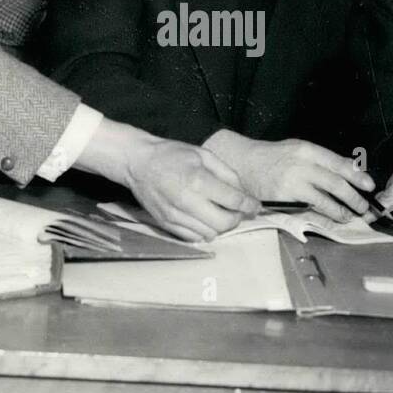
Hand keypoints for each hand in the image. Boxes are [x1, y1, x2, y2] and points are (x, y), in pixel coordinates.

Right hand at [75, 118, 259, 240]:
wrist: (137, 163)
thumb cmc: (171, 155)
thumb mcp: (203, 154)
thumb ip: (227, 173)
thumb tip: (243, 193)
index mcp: (198, 180)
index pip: (233, 201)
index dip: (249, 205)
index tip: (255, 205)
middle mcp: (186, 201)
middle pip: (224, 223)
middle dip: (237, 218)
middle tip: (238, 210)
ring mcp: (175, 216)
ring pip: (210, 233)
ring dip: (221, 226)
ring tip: (220, 213)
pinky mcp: (166, 224)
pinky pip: (194, 237)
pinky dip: (205, 231)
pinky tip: (204, 218)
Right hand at [204, 131, 374, 223]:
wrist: (243, 163)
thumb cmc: (272, 156)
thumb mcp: (296, 149)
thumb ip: (320, 159)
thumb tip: (349, 168)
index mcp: (306, 149)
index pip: (337, 162)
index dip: (356, 175)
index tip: (369, 185)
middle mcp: (300, 164)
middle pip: (335, 181)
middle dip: (353, 196)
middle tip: (364, 205)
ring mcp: (291, 181)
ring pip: (324, 197)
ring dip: (341, 208)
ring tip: (350, 215)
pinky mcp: (283, 197)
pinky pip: (309, 207)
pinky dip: (324, 213)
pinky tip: (332, 217)